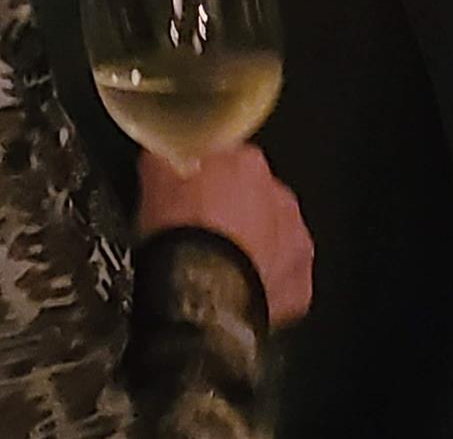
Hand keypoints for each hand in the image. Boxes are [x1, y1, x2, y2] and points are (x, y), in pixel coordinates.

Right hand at [138, 146, 314, 327]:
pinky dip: (264, 285)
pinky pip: (282, 279)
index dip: (207, 179)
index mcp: (246, 164)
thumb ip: (166, 159)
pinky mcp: (298, 282)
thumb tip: (162, 156)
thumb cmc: (181, 237)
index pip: (230, 160)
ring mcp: (293, 239)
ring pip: (273, 237)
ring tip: (220, 267)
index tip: (191, 194)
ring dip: (253, 247)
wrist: (202, 295)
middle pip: (255, 198)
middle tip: (203, 234)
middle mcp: (278, 196)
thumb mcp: (155, 180)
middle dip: (234, 213)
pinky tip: (237, 294)